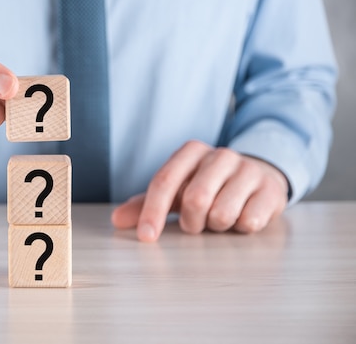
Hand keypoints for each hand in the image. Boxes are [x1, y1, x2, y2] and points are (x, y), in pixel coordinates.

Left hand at [111, 140, 288, 241]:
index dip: (152, 211)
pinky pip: (249, 221)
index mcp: (191, 152)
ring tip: (220, 218)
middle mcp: (220, 155)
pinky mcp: (271, 190)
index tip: (146, 237)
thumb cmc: (209, 187)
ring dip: (216, 227)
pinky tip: (241, 218)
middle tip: (196, 224)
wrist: (258, 178)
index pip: (165, 181)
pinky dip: (239, 229)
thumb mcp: (177, 192)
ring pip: (222, 213)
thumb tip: (117, 220)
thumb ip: (146, 205)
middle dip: (191, 222)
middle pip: (195, 199)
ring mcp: (249, 170)